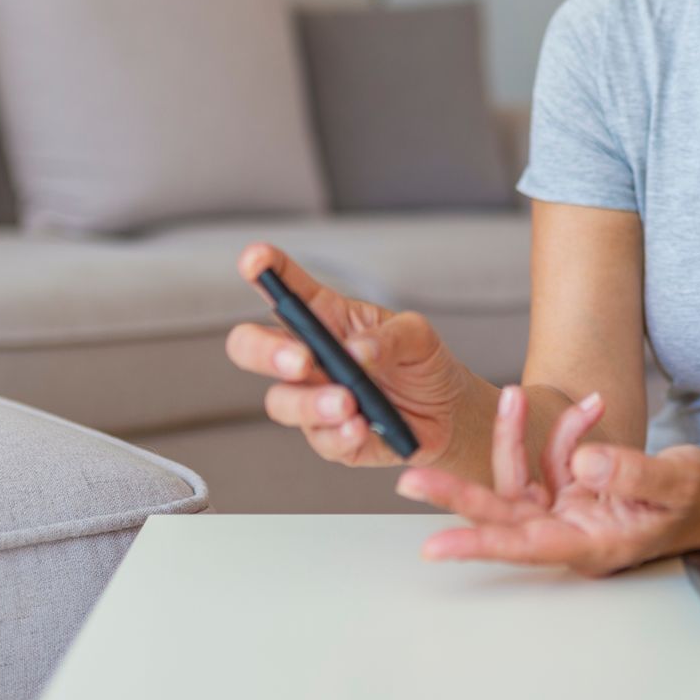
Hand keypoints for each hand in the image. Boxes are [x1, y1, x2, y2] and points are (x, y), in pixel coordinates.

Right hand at [226, 243, 471, 467]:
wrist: (447, 415)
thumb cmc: (422, 363)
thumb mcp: (418, 335)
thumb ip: (390, 337)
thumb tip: (357, 351)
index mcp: (324, 317)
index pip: (285, 288)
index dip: (264, 271)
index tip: (255, 260)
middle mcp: (309, 357)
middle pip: (252, 347)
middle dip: (264, 351)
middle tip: (301, 360)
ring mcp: (313, 398)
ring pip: (281, 401)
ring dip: (312, 403)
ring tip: (350, 403)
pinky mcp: (328, 437)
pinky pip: (320, 439)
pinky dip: (340, 433)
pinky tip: (361, 427)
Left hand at [394, 384, 699, 577]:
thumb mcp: (677, 482)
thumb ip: (631, 474)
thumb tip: (585, 462)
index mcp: (592, 544)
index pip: (524, 545)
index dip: (478, 544)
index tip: (434, 546)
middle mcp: (571, 532)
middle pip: (502, 513)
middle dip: (458, 491)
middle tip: (411, 478)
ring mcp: (569, 511)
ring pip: (522, 474)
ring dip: (522, 434)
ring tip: (536, 396)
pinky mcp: (573, 490)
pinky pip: (551, 457)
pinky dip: (565, 429)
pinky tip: (590, 406)